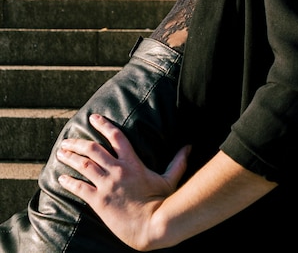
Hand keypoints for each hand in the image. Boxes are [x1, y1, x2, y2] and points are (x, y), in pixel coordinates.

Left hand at [57, 114, 189, 249]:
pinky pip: (80, 188)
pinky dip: (69, 182)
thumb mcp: (170, 180)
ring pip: (83, 165)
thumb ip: (178, 162)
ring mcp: (107, 185)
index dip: (103, 125)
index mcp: (133, 162)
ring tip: (60, 153)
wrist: (152, 226)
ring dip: (70, 158)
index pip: (116, 136)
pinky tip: (61, 178)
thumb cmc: (162, 203)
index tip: (93, 118)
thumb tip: (189, 146)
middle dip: (77, 142)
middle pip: (93, 149)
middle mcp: (117, 170)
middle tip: (66, 140)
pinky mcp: (99, 201)